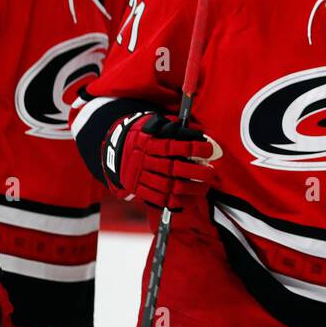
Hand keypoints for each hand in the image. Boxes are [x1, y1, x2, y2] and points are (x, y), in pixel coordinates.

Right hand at [102, 112, 219, 212]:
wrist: (114, 149)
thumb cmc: (143, 135)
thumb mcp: (152, 125)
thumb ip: (172, 128)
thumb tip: (196, 135)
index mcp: (149, 142)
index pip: (175, 146)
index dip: (194, 148)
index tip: (208, 150)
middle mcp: (144, 160)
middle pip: (173, 169)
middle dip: (196, 172)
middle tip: (211, 172)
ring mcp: (140, 176)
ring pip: (168, 186)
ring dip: (190, 188)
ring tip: (204, 187)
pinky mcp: (138, 189)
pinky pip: (158, 198)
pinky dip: (175, 201)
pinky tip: (189, 199)